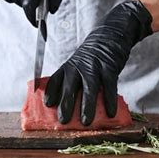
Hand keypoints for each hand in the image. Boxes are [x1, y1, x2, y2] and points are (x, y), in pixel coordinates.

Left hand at [43, 0, 152, 125]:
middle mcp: (78, 66)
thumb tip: (66, 104)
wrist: (110, 36)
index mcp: (68, 66)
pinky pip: (109, 87)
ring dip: (87, 106)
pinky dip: (109, 101)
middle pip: (70, 87)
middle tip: (63, 120)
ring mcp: (94, 67)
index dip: (51, 92)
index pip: (56, 80)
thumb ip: (72, 80)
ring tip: (85, 121)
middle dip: (66, 105)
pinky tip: (110, 112)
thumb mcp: (77, 64)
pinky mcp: (109, 68)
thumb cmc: (92, 57)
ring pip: (89, 88)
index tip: (48, 104)